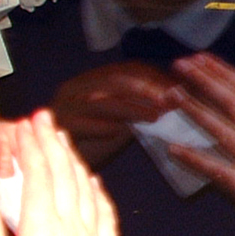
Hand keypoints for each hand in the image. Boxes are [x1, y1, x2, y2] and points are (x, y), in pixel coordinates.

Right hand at [0, 111, 116, 235]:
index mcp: (42, 232)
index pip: (38, 175)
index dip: (31, 146)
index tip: (24, 125)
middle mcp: (73, 230)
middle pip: (63, 174)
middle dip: (51, 142)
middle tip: (43, 119)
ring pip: (86, 189)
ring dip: (73, 160)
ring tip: (61, 139)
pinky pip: (105, 213)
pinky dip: (97, 191)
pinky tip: (91, 180)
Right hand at [48, 60, 180, 164]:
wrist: (56, 165)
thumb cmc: (93, 142)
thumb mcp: (123, 120)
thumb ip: (142, 107)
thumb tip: (176, 98)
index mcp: (92, 81)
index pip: (128, 69)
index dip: (156, 77)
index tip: (179, 89)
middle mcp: (76, 88)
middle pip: (115, 81)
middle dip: (147, 89)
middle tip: (171, 100)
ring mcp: (63, 105)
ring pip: (100, 100)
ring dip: (130, 108)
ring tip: (155, 117)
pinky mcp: (55, 126)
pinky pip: (80, 123)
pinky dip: (102, 127)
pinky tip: (122, 133)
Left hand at [166, 54, 234, 235]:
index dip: (224, 73)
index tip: (202, 58)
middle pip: (234, 105)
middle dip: (205, 83)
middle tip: (181, 64)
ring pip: (224, 132)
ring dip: (197, 112)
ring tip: (172, 94)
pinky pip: (220, 172)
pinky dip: (197, 161)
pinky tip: (174, 149)